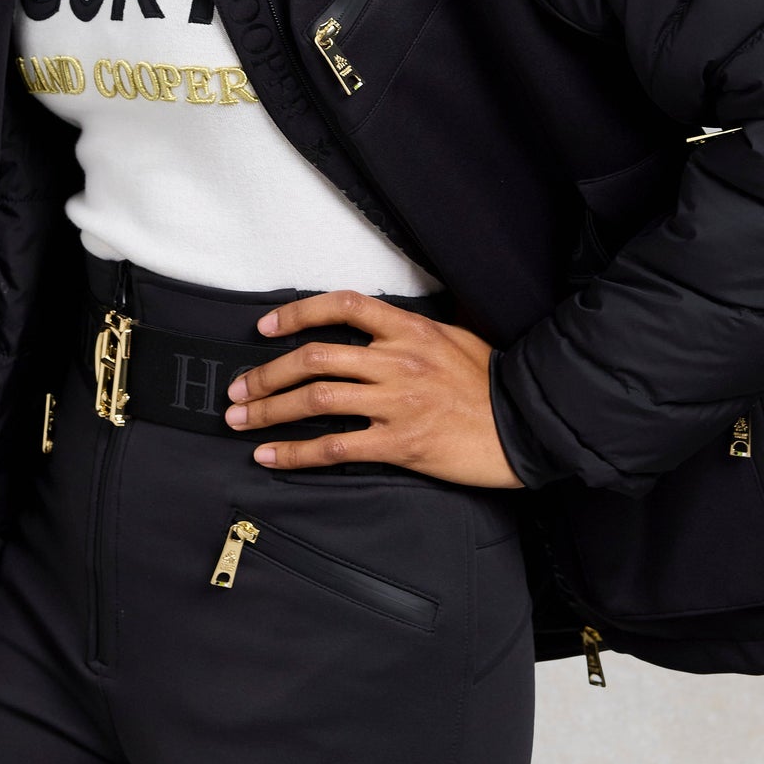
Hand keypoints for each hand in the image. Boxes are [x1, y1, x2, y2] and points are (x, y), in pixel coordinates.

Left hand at [224, 288, 524, 487]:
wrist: (525, 427)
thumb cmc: (491, 383)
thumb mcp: (455, 337)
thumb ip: (412, 330)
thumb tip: (376, 324)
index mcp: (411, 329)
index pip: (343, 306)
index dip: (298, 313)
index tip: (265, 328)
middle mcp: (398, 360)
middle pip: (315, 358)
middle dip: (266, 374)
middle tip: (238, 389)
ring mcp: (398, 402)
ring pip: (316, 400)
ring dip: (269, 410)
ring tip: (240, 421)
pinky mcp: (400, 442)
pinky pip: (335, 446)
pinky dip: (295, 452)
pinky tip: (270, 456)